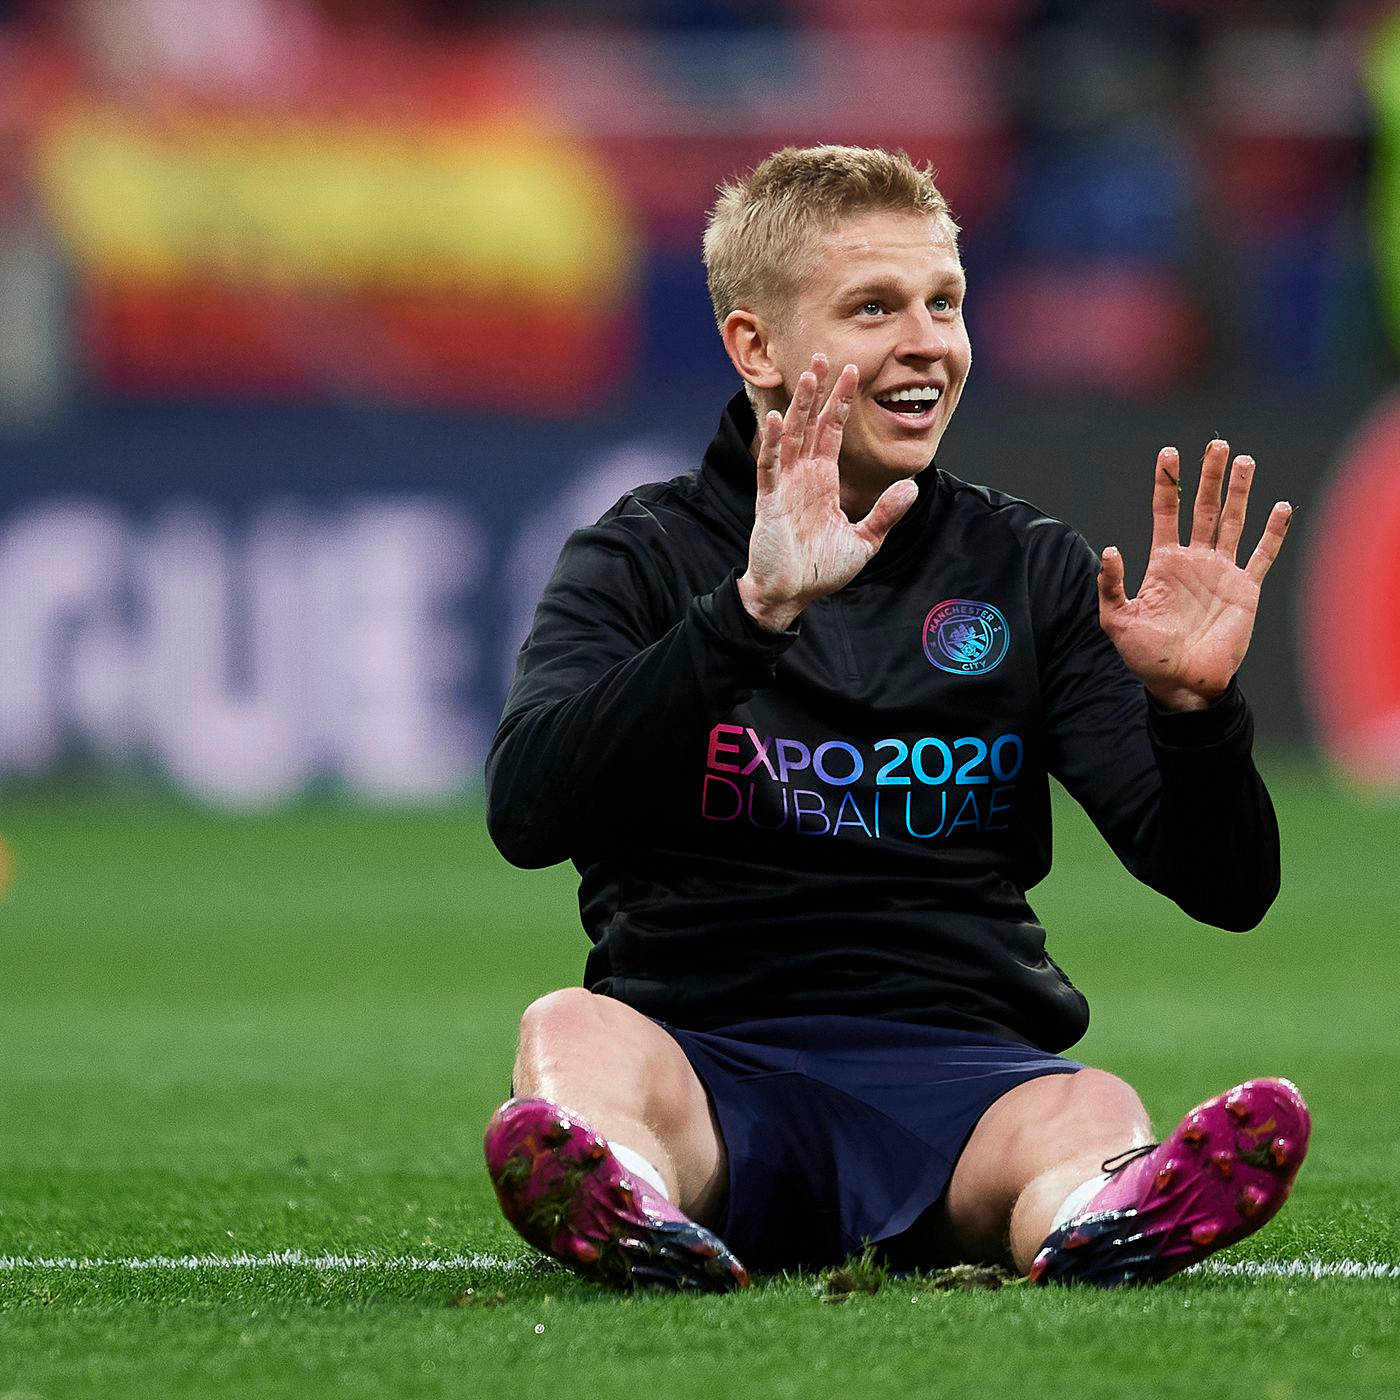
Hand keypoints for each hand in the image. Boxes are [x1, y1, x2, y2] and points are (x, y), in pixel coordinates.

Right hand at [738, 355, 918, 631]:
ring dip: (799, 406)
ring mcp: (784, 486)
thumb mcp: (864, 541)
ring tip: (807, 375)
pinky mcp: (770, 501)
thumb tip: (911, 485)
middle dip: (819, 391)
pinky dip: (774, 442)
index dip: (841, 403)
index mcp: (823, 482)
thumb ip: (886, 512)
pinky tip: (779, 418)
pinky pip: (771, 465)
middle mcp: (803, 477)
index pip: (832, 433)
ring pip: (792, 436)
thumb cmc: (821, 572)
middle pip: (811, 424)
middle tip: (824, 355)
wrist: (791, 595)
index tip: (851, 372)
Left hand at [1097, 441, 1291, 710]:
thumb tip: (1110, 549)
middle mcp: (1194, 561)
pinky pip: (1262, 555)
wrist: (1183, 684)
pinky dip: (1272, 532)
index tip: (1168, 452)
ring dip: (1239, 492)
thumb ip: (1110, 586)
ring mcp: (1221, 572)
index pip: (1166, 512)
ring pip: (1232, 522)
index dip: (1167, 483)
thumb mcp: (1117, 621)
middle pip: (1203, 508)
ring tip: (1244, 460)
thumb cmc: (1146, 656)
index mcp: (1163, 563)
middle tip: (1217, 443)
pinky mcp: (1245, 590)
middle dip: (1209, 476)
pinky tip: (1280, 507)